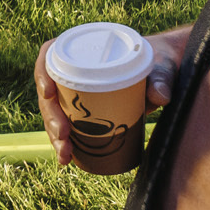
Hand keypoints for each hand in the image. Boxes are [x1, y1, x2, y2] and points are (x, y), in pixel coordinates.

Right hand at [33, 22, 186, 170]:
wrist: (166, 74)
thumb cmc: (161, 62)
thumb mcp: (163, 66)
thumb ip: (162, 78)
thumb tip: (160, 96)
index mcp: (85, 50)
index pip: (50, 55)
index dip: (42, 73)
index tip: (48, 93)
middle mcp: (75, 71)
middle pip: (50, 92)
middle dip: (51, 116)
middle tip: (63, 134)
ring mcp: (78, 93)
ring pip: (55, 113)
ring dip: (55, 135)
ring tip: (65, 154)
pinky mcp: (85, 111)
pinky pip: (67, 126)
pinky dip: (65, 143)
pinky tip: (67, 160)